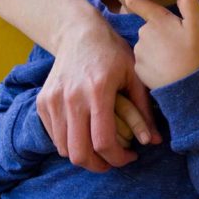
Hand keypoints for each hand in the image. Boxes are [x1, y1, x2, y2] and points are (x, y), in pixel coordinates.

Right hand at [37, 15, 160, 171]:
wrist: (78, 33)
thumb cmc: (112, 53)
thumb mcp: (135, 75)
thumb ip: (145, 110)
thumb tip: (155, 142)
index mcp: (98, 91)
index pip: (103, 141)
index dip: (118, 159)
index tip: (131, 157)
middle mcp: (72, 98)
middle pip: (79, 153)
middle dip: (99, 165)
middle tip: (113, 161)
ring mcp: (53, 100)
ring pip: (64, 149)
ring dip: (84, 156)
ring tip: (100, 149)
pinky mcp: (43, 102)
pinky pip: (54, 137)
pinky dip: (70, 143)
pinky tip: (85, 133)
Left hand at [124, 0, 198, 88]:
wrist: (187, 86)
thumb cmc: (194, 53)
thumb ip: (189, 4)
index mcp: (157, 20)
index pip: (138, 3)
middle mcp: (143, 34)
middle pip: (149, 27)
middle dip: (161, 32)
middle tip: (179, 44)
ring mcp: (139, 52)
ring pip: (147, 44)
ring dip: (157, 48)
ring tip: (174, 58)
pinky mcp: (138, 69)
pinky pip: (145, 60)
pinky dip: (154, 63)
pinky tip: (166, 69)